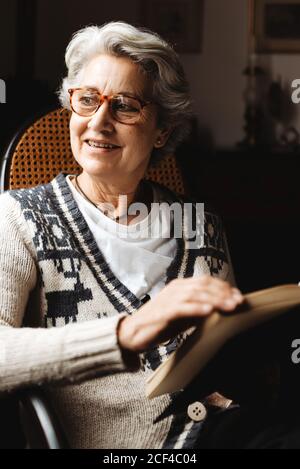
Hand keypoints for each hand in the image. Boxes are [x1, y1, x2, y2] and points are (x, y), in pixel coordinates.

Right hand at [118, 276, 243, 352]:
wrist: (132, 333)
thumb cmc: (159, 324)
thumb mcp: (184, 315)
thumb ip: (199, 310)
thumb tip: (221, 309)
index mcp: (180, 286)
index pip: (206, 281)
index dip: (224, 287)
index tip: (238, 296)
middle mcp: (175, 289)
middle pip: (203, 285)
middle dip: (223, 293)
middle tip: (238, 302)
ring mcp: (168, 299)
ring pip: (195, 294)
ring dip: (215, 300)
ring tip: (229, 306)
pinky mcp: (162, 312)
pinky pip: (182, 307)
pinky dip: (196, 308)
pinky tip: (209, 311)